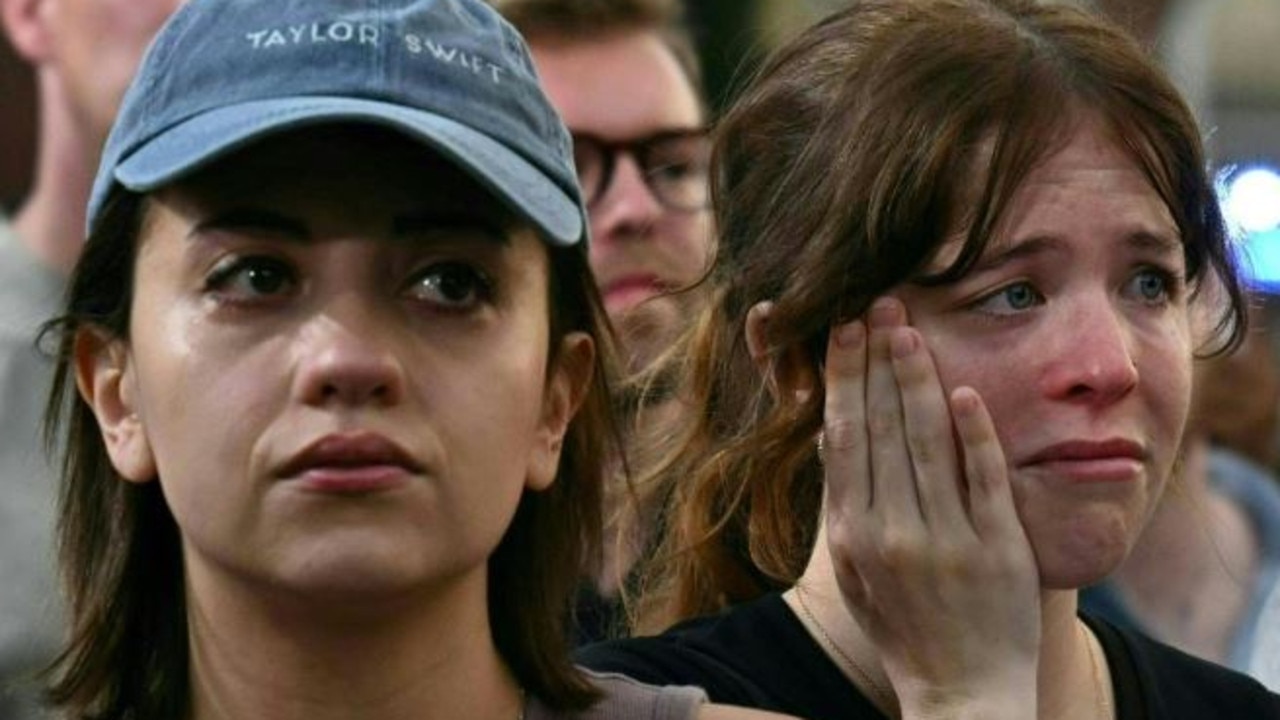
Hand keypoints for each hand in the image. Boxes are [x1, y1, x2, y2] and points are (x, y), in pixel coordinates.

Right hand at [822, 297, 1040, 718]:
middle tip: (875, 305)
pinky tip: (967, 391)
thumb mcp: (857, 573)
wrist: (960, 692)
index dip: (844, 380)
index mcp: (855, 536)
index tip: (842, 332)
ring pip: (927, 443)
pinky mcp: (997, 550)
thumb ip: (846, 507)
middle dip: (876, 360)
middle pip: (882, 428)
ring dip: (918, 380)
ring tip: (909, 329)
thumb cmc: (902, 628)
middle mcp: (893, 532)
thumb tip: (832, 437)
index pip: (845, 438)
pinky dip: (975, 434)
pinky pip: (983, 480)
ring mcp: (947, 540)